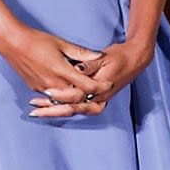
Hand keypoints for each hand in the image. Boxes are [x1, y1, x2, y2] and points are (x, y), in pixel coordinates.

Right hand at [0, 22, 106, 116]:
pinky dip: (63, 97)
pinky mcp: (35, 87)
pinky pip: (53, 97)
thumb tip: (99, 55)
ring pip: (65, 100)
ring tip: (89, 96)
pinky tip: (69, 92)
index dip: (100, 86)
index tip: (109, 83)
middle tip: (102, 93)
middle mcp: (53, 84)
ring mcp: (43, 88)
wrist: (11, 43)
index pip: (87, 86)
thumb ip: (81, 53)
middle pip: (77, 97)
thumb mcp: (61, 43)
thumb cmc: (36, 40)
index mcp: (62, 71)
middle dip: (91, 96)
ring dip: (77, 99)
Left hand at [28, 37, 152, 119]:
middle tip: (34, 111)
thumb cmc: (119, 57)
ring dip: (52, 111)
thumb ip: (89, 65)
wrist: (135, 61)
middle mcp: (98, 99)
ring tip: (35, 111)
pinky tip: (45, 106)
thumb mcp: (104, 57)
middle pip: (70, 109)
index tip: (46, 92)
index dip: (61, 95)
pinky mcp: (92, 100)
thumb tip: (77, 69)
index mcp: (100, 90)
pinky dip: (59, 107)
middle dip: (51, 110)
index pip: (77, 97)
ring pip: (70, 110)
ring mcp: (95, 102)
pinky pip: (74, 107)